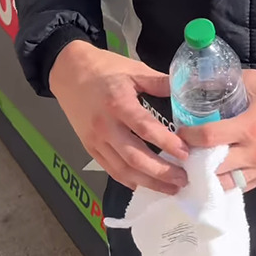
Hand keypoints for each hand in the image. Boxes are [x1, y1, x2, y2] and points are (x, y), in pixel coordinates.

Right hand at [49, 40, 189, 193]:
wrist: (69, 70)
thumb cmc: (104, 68)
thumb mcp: (134, 69)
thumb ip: (159, 81)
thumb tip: (185, 90)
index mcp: (119, 103)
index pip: (145, 128)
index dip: (166, 143)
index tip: (185, 153)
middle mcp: (106, 126)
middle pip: (134, 156)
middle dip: (160, 172)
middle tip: (182, 179)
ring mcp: (95, 139)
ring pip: (122, 169)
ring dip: (147, 182)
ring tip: (169, 188)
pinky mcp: (89, 147)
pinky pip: (109, 169)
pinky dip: (127, 179)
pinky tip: (143, 184)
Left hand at [179, 71, 255, 192]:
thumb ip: (230, 82)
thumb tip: (204, 80)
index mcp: (248, 127)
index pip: (208, 138)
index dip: (188, 137)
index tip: (179, 132)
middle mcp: (253, 152)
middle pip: (213, 167)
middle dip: (194, 160)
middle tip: (183, 152)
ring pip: (226, 183)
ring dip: (209, 177)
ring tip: (198, 166)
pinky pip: (243, 186)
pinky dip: (228, 182)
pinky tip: (219, 173)